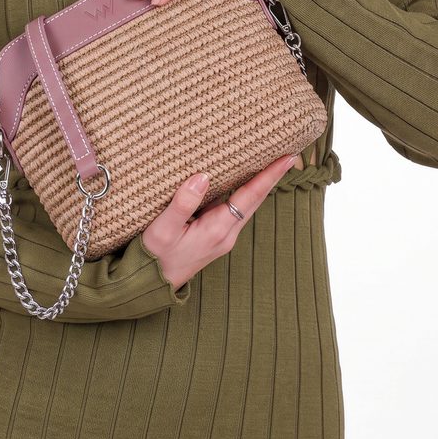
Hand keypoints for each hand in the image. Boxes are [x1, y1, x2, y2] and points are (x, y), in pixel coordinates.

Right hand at [141, 154, 298, 290]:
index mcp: (217, 229)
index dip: (269, 176)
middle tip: (288, 154)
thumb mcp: (163, 229)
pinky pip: (233, 207)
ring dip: (259, 183)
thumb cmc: (155, 256)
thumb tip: (202, 176)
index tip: (287, 159)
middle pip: (255, 199)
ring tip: (270, 160)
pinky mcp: (215, 234)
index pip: (250, 197)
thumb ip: (182, 203)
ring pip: (246, 203)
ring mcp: (222, 235)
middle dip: (272, 176)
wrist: (150, 284)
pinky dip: (242, 190)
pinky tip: (240, 177)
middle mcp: (226, 233)